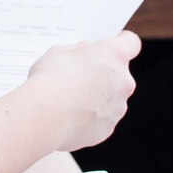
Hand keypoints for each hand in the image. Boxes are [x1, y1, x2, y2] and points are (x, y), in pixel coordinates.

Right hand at [0, 30, 138, 172]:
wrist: (42, 115)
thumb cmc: (48, 77)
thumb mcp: (57, 51)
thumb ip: (73, 51)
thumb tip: (77, 54)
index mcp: (113, 57)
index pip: (130, 42)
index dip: (118, 43)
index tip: (106, 45)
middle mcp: (121, 83)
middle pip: (119, 73)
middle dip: (100, 73)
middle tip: (74, 72)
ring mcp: (115, 110)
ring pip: (108, 98)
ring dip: (92, 96)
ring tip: (62, 96)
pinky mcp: (103, 130)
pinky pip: (97, 119)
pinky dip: (84, 116)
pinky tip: (62, 114)